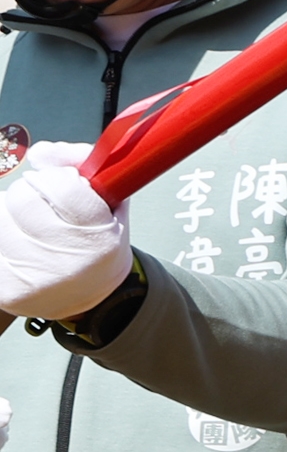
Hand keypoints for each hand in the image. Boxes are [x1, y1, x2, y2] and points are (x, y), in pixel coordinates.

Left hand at [0, 145, 129, 321]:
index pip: (61, 185)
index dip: (60, 180)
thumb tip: (39, 153)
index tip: (65, 189)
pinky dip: (5, 234)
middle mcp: (65, 262)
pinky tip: (18, 246)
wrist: (90, 298)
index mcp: (99, 240)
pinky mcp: (5, 289)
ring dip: (12, 215)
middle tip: (46, 210)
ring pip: (1, 215)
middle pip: (23, 197)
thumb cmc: (99, 244)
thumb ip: (81, 164)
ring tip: (32, 231)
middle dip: (32, 193)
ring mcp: (31, 277)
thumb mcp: (111, 202)